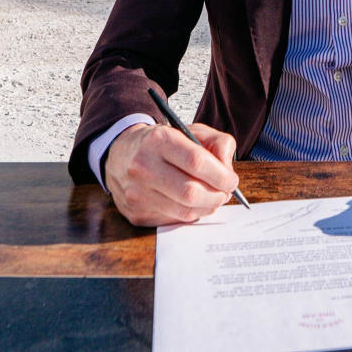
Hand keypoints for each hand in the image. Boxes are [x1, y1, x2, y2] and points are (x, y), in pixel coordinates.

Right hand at [103, 122, 240, 227]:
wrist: (121, 154)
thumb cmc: (162, 144)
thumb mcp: (191, 130)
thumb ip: (218, 143)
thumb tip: (227, 171)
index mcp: (159, 140)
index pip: (196, 161)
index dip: (221, 175)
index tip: (231, 180)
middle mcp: (143, 166)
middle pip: (190, 192)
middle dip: (216, 196)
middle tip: (224, 192)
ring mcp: (137, 193)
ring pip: (184, 211)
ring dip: (206, 208)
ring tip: (212, 198)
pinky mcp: (136, 213)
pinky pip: (174, 220)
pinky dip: (190, 214)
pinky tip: (193, 204)